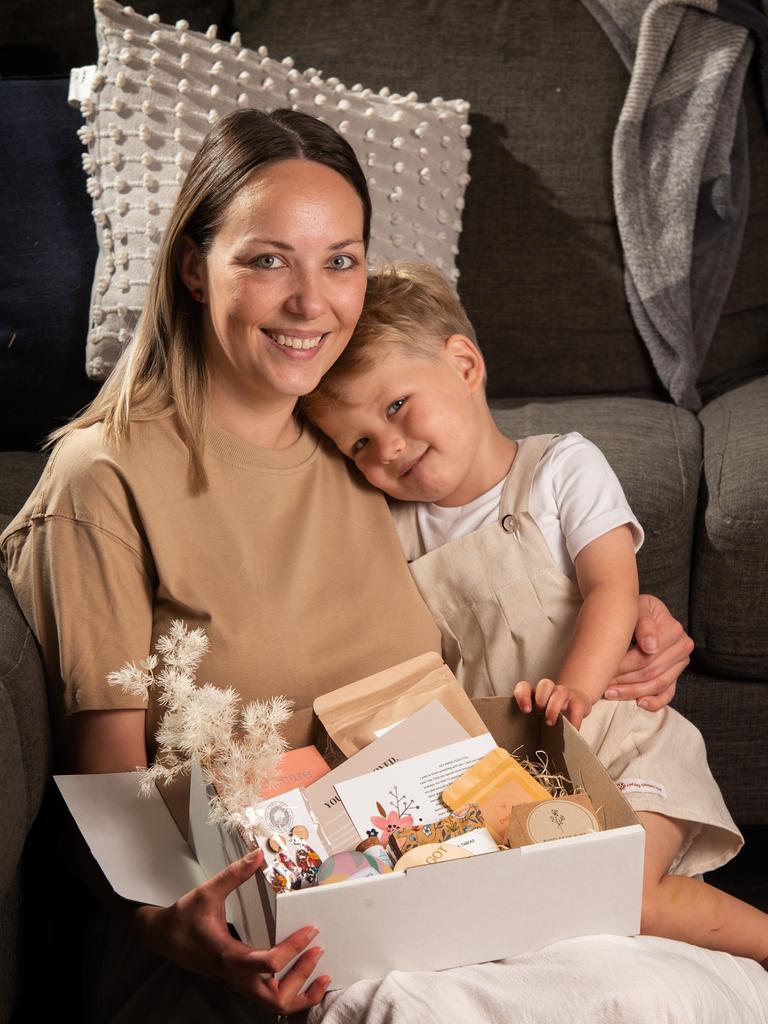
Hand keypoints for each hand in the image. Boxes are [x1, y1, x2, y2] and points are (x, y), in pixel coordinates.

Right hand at [131, 849, 329, 1014]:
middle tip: (319, 952)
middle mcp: (235, 976)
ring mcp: (237, 982)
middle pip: (275, 998)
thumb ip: (234, 874)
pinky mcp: (239, 982)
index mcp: (228, 956)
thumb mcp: (207, 892)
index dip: (293, 948)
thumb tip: (257, 855)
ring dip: (300, 993)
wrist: (163, 938)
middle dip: (302, 979)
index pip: (268, 963)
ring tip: (321, 974)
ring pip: (273, 1004)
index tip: (311, 930)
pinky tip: (304, 977)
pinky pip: (268, 997)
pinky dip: (290, 992)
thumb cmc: (183, 918)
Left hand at [514, 678, 592, 728]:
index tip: (526, 710)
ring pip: (559, 691)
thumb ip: (531, 723)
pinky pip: (577, 707)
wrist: (574, 705)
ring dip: (554, 707)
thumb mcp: (538, 717)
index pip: (524, 687)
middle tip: (539, 713)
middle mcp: (549, 691)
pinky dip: (574, 719)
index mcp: (534, 693)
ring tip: (550, 722)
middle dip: (541, 698)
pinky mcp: (578, 701)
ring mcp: (564, 693)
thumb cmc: (551, 714)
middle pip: (544, 685)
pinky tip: (572, 729)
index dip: (523, 696)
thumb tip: (525, 746)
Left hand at [605, 593, 692, 710]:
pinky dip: (654, 702)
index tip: (605, 670)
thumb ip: (644, 624)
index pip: (646, 656)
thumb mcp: (637, 608)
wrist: (641, 612)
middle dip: (624, 680)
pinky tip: (637, 703)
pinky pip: (667, 694)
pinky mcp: (676, 675)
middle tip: (602, 685)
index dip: (624, 666)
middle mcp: (682, 647)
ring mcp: (681, 663)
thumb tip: (651, 648)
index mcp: (674, 630)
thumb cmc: (635, 610)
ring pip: (657, 685)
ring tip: (610, 693)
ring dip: (632, 692)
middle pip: (651, 672)